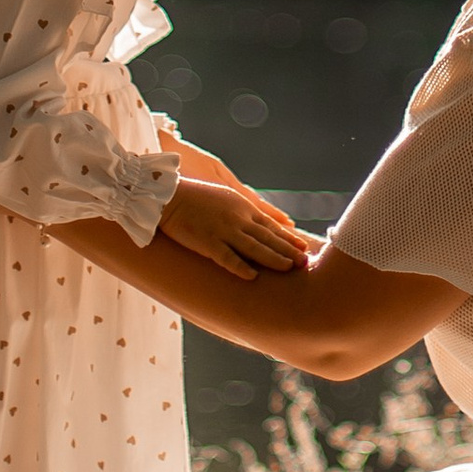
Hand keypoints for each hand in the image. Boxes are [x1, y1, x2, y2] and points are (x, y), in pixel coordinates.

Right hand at [156, 176, 319, 282]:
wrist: (167, 195)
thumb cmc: (194, 195)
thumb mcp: (224, 197)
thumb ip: (241, 209)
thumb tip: (254, 218)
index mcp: (241, 207)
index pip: (270, 225)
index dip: (288, 237)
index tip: (303, 246)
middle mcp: (237, 219)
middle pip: (268, 237)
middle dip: (288, 250)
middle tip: (305, 261)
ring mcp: (223, 231)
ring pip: (254, 247)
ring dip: (273, 258)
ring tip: (289, 268)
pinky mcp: (207, 242)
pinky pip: (227, 258)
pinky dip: (240, 267)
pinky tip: (253, 277)